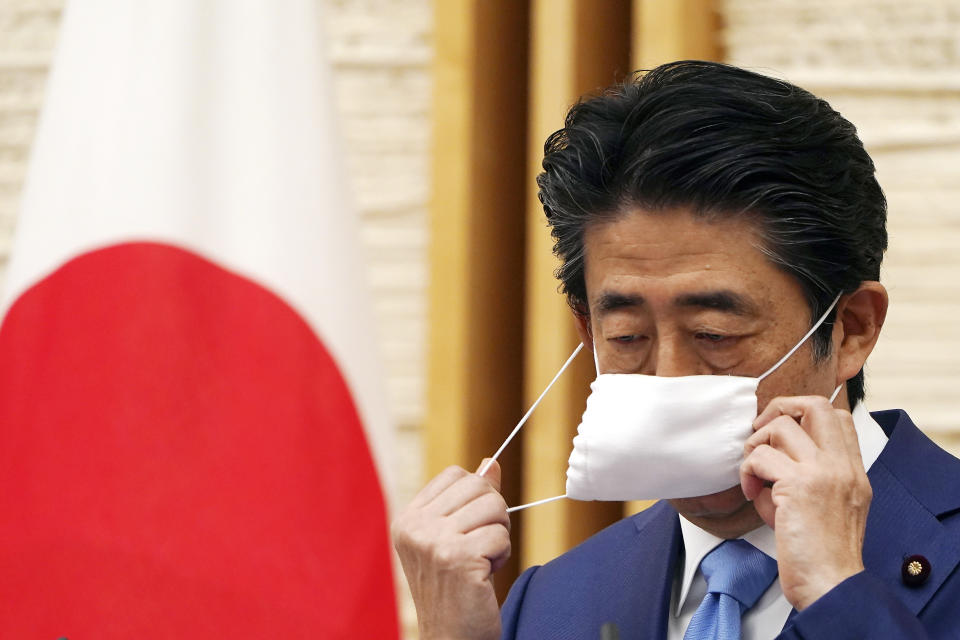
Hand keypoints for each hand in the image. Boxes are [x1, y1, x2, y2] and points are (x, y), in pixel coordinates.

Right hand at [391, 460, 509, 639]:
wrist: (451, 638)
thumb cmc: (455, 589)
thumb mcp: (454, 538)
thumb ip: (470, 500)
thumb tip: (490, 463)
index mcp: (407, 518)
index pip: (455, 475)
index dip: (477, 495)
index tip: (472, 525)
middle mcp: (415, 527)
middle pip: (478, 486)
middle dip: (493, 514)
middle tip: (482, 545)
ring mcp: (433, 541)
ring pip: (494, 507)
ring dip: (499, 535)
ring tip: (482, 560)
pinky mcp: (457, 558)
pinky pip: (501, 536)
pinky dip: (502, 555)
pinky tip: (484, 575)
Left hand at [740, 396, 871, 609]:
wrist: (831, 584)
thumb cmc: (823, 554)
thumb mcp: (830, 507)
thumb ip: (811, 478)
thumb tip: (771, 457)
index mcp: (853, 471)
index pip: (838, 417)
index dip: (803, 414)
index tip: (781, 434)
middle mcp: (842, 466)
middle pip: (815, 405)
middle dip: (779, 408)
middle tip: (761, 434)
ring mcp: (823, 473)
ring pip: (780, 426)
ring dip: (756, 447)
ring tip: (754, 475)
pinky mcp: (798, 486)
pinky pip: (760, 458)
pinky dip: (747, 472)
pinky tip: (751, 493)